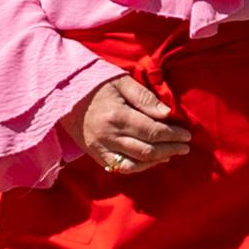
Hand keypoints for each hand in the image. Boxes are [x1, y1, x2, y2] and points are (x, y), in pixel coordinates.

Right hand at [72, 75, 194, 176]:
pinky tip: (151, 160)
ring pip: (135, 164)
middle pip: (147, 150)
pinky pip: (120, 168)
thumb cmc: (94, 82)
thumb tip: (167, 114)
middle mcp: (109, 136)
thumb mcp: (120, 81)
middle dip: (170, 149)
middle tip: (186, 146)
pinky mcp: (95, 154)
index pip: (153, 131)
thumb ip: (144, 98)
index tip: (187, 134)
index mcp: (117, 116)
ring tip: (171, 154)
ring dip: (156, 161)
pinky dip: (139, 167)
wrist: (60, 91)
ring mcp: (100, 148)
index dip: (173, 135)